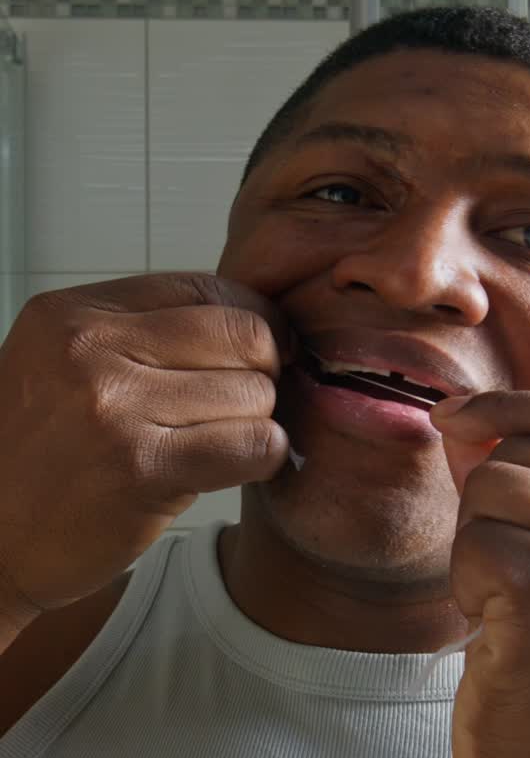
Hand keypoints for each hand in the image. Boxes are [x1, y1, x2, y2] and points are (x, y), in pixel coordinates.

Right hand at [0, 273, 296, 619]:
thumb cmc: (37, 461)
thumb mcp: (64, 368)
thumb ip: (143, 337)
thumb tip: (253, 325)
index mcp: (74, 314)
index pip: (205, 287)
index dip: (253, 321)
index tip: (264, 353)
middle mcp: (90, 350)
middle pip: (242, 334)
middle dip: (263, 372)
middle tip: (246, 406)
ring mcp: (114, 408)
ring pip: (255, 392)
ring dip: (256, 423)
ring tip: (219, 445)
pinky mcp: (142, 469)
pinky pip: (253, 445)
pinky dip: (263, 457)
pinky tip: (235, 468)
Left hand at [430, 391, 529, 757]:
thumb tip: (468, 429)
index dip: (515, 407)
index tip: (455, 416)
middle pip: (525, 454)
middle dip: (487, 512)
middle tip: (507, 588)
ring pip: (494, 487)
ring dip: (476, 549)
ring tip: (508, 613)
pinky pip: (475, 540)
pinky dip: (466, 584)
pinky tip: (497, 633)